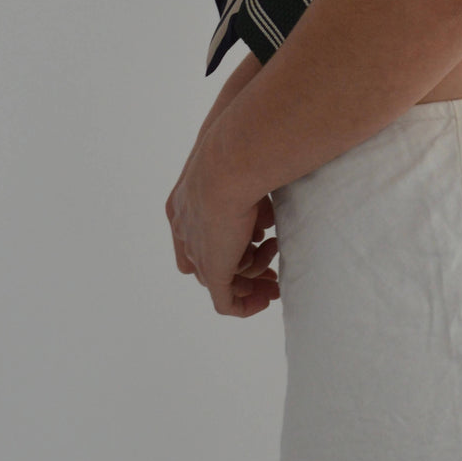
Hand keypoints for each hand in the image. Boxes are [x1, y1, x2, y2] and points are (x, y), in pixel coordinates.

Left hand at [166, 148, 279, 317]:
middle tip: (269, 272)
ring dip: (254, 279)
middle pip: (209, 262)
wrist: (228, 163)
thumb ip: (248, 192)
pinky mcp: (214, 269)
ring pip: (224, 279)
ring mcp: (198, 250)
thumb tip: (267, 214)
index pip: (196, 237)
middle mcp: (186, 228)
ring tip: (277, 266)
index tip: (256, 243)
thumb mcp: (244, 171)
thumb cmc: (240, 154)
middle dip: (241, 269)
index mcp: (184, 203)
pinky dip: (245, 306)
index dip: (224, 241)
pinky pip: (225, 302)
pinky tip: (266, 299)